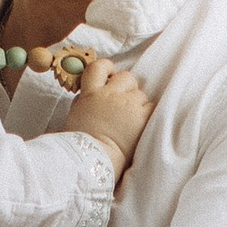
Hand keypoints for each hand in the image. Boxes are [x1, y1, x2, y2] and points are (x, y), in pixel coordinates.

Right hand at [64, 56, 153, 170]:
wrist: (94, 159)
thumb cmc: (81, 143)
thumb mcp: (75, 114)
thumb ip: (85, 98)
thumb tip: (93, 91)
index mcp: (91, 93)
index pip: (99, 67)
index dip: (107, 67)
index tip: (110, 74)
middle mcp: (110, 94)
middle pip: (126, 77)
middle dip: (127, 87)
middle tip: (123, 102)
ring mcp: (128, 104)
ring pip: (140, 93)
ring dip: (137, 103)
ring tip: (130, 120)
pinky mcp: (142, 116)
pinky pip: (151, 106)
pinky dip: (147, 113)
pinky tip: (140, 124)